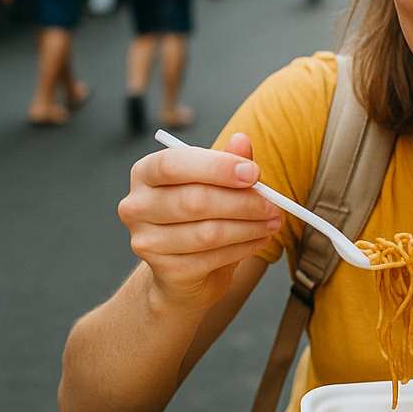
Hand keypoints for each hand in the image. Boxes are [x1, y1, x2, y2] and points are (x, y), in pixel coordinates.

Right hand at [118, 132, 282, 312]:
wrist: (183, 270)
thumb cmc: (200, 217)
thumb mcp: (214, 184)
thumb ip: (228, 162)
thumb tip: (242, 141)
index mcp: (146, 173)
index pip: (173, 164)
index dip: (216, 167)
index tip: (254, 173)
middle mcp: (137, 206)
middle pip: (194, 201)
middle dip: (244, 202)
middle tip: (275, 205)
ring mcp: (147, 241)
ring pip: (208, 233)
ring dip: (250, 227)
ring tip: (273, 222)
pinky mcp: (166, 271)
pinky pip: (213, 258)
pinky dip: (244, 248)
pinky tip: (260, 239)